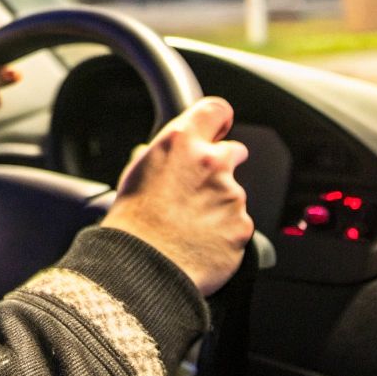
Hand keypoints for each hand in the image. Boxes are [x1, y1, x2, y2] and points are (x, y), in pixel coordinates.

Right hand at [100, 96, 253, 296]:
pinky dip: (225, 230)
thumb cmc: (133, 221)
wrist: (142, 265)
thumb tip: (171, 155)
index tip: (217, 130)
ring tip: (190, 223)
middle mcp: (212, 162)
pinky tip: (200, 240)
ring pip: (233, 193)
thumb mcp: (138, 171)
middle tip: (199, 187)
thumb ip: (165, 155)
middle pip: (234, 151)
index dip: (217, 121)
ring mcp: (231, 195)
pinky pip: (238, 223)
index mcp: (181, 142)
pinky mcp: (243, 225)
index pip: (216, 109)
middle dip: (222, 166)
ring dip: (219, 204)